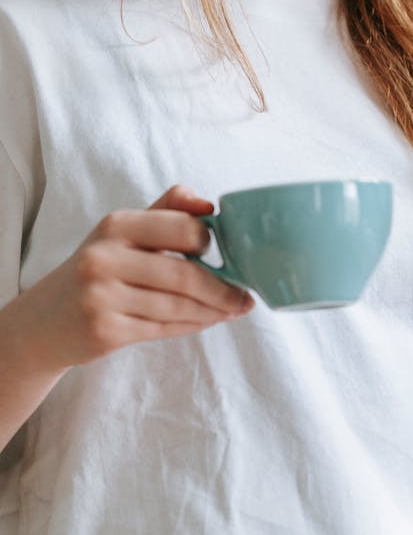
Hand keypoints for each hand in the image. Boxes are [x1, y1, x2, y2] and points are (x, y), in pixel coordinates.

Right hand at [14, 185, 253, 371]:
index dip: (212, 242)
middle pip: (183, 274)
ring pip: (177, 306)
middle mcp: (104, 257)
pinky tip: (206, 322)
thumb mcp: (124, 232)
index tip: (232, 254)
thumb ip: (167, 211)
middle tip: (245, 296)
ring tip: (232, 310)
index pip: (181, 227)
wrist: (46, 320)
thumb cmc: (98, 270)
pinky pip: (163, 329)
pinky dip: (192, 326)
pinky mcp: (104, 331)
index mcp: (116, 224)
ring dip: (212, 311)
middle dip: (222, 288)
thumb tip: (209, 203)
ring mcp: (101, 296)